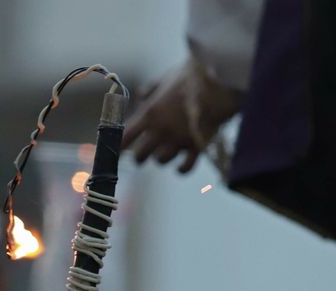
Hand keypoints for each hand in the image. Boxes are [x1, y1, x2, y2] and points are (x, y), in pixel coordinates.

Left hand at [124, 57, 242, 173]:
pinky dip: (180, 169)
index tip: (115, 152)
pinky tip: (179, 165)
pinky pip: (184, 168)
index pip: (124, 139)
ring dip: (161, 158)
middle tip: (146, 150)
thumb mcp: (166, 78)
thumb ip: (151, 89)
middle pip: (140, 157)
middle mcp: (161, 131)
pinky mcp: (197, 147)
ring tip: (167, 150)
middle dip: (140, 155)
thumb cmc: (192, 76)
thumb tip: (141, 95)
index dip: (117, 148)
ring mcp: (178, 141)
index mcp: (149, 114)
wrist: (220, 81)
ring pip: (161, 161)